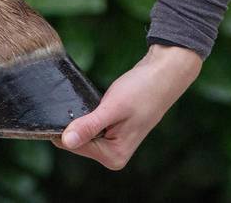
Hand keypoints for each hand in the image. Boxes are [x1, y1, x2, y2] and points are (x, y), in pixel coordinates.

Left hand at [55, 43, 202, 169]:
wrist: (163, 74)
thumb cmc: (143, 90)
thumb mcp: (113, 108)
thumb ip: (89, 126)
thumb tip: (66, 141)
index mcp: (114, 156)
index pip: (75, 146)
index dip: (66, 127)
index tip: (67, 107)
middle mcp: (113, 155)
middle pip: (78, 141)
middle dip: (77, 121)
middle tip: (87, 101)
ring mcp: (114, 144)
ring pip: (83, 132)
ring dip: (83, 116)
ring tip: (95, 101)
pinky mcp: (113, 131)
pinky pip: (91, 125)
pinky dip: (89, 114)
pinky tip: (97, 103)